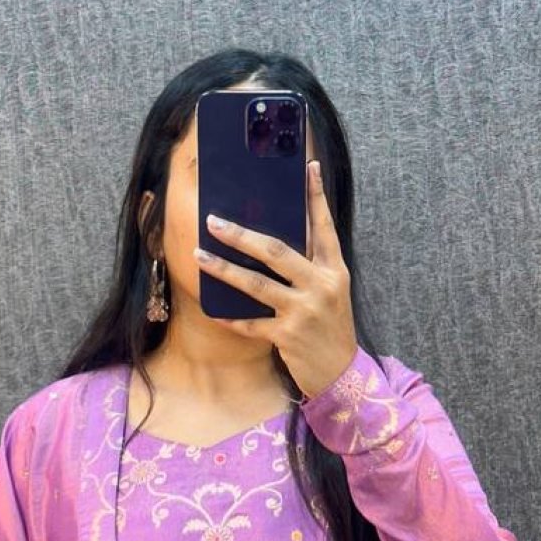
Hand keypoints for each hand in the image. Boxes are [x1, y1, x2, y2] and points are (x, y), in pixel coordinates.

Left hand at [195, 159, 358, 399]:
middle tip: (214, 221)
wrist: (342, 373)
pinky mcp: (286, 337)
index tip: (308, 166)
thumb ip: (311, 267)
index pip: (323, 226)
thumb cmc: (331, 328)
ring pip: (257, 284)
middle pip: (277, 251)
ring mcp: (303, 311)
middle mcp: (320, 285)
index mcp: (334, 269)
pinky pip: (250, 324)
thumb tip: (276, 243)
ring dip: (224, 269)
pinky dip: (229, 317)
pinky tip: (210, 308)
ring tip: (199, 255)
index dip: (315, 197)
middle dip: (242, 235)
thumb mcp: (331, 292)